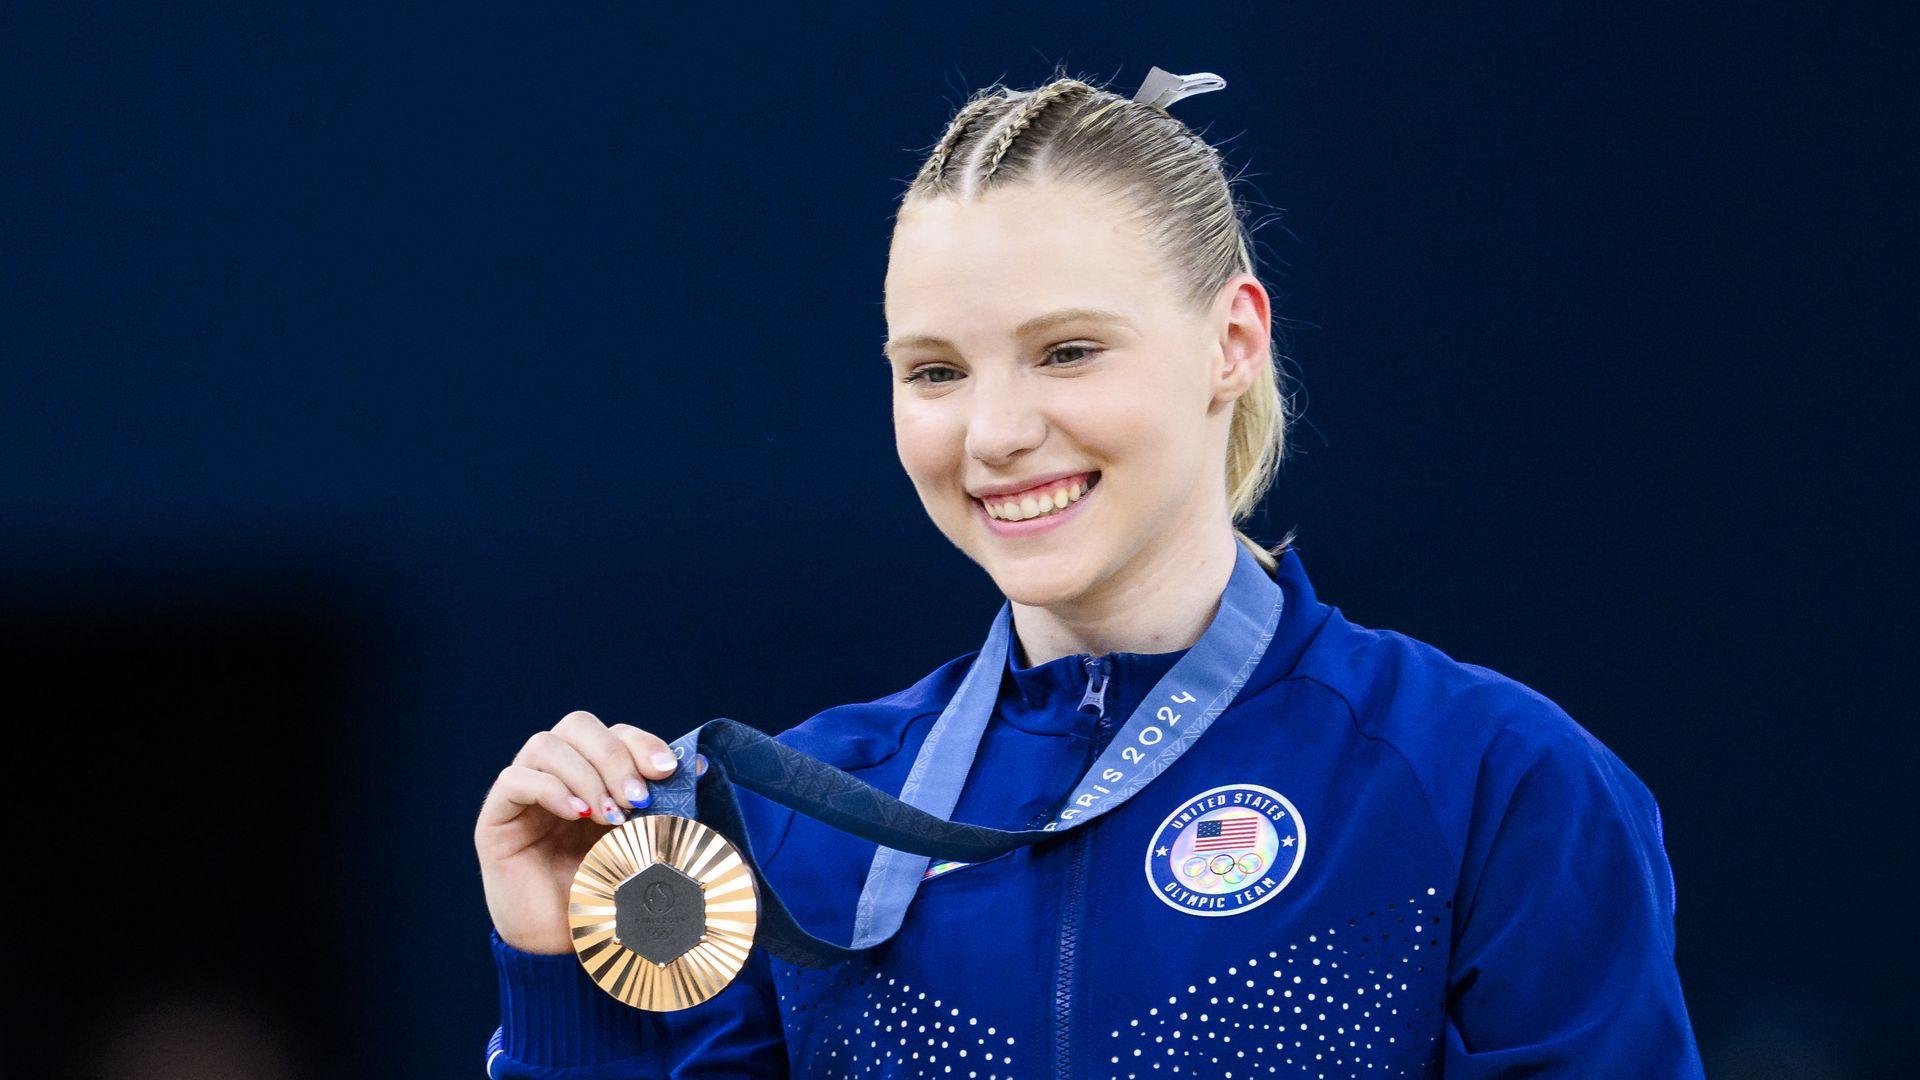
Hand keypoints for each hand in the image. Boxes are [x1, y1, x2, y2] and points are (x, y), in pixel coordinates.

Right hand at [475, 710, 684, 954]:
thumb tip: (701, 766)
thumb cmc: (608, 898)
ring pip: (546, 745)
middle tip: (637, 799)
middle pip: (577, 725)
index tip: (667, 771)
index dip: (641, 743)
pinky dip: (549, 788)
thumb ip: (670, 810)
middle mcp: (558, 777)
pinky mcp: (497, 819)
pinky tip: (576, 815)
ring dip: (586, 775)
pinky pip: (514, 779)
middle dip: (614, 755)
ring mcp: (525, 795)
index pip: (614, 733)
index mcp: (595, 777)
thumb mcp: (648, 848)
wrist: (565, 950)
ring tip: (609, 817)